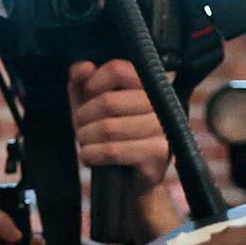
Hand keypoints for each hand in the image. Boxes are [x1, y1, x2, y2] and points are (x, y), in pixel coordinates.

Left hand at [70, 61, 170, 190]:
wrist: (130, 177)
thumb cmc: (110, 134)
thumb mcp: (90, 103)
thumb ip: (82, 81)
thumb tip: (85, 67)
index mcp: (146, 84)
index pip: (118, 70)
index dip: (93, 83)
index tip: (87, 96)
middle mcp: (160, 103)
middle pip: (108, 101)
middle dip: (84, 117)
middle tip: (82, 127)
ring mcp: (163, 128)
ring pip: (108, 128)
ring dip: (86, 138)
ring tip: (87, 142)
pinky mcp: (158, 153)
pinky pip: (113, 150)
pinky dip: (92, 154)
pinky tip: (90, 156)